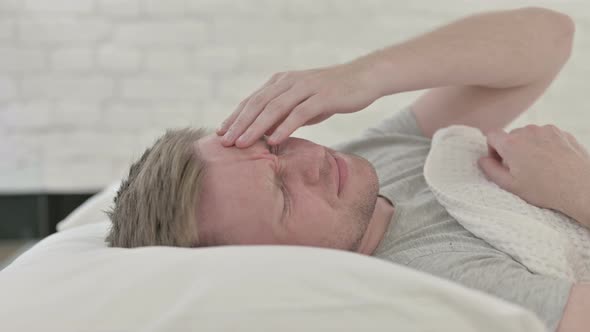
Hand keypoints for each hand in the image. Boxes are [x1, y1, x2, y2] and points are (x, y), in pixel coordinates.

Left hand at [216, 59, 381, 147]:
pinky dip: (284, 127)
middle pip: (258, 104)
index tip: (220, 133)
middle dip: (239, 124)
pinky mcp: (323, 96)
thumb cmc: (331, 94)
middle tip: (224, 142)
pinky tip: (273, 140)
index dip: (235, 116)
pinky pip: (300, 113)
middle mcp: (289, 82)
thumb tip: (265, 135)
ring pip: (274, 108)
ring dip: (256, 127)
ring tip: (242, 144)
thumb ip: (284, 116)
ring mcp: (306, 88)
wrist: (363, 78)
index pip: (252, 100)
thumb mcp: (303, 105)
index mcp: (281, 82)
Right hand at [478, 124, 589, 223]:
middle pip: (511, 136)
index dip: (492, 149)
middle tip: (522, 170)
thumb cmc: (545, 189)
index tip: (501, 162)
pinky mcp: (562, 133)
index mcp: (511, 143)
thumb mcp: (510, 185)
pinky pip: (546, 136)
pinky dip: (545, 146)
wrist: (580, 188)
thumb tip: (482, 160)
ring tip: (540, 167)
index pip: (492, 135)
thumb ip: (490, 170)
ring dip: (529, 147)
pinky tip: (552, 163)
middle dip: (512, 150)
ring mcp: (547, 130)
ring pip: (530, 136)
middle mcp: (528, 131)